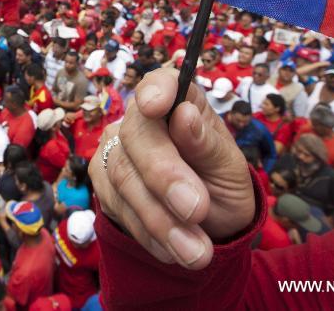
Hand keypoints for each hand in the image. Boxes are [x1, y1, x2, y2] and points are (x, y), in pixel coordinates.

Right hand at [90, 68, 253, 269]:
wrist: (207, 227)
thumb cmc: (221, 185)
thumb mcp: (230, 170)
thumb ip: (207, 144)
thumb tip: (184, 114)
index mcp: (180, 102)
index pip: (160, 82)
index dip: (155, 89)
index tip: (157, 106)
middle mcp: (141, 120)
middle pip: (137, 137)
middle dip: (165, 177)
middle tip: (197, 211)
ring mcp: (116, 150)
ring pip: (124, 177)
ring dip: (161, 219)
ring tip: (196, 251)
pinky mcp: (102, 183)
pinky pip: (117, 207)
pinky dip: (148, 233)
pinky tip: (174, 249)